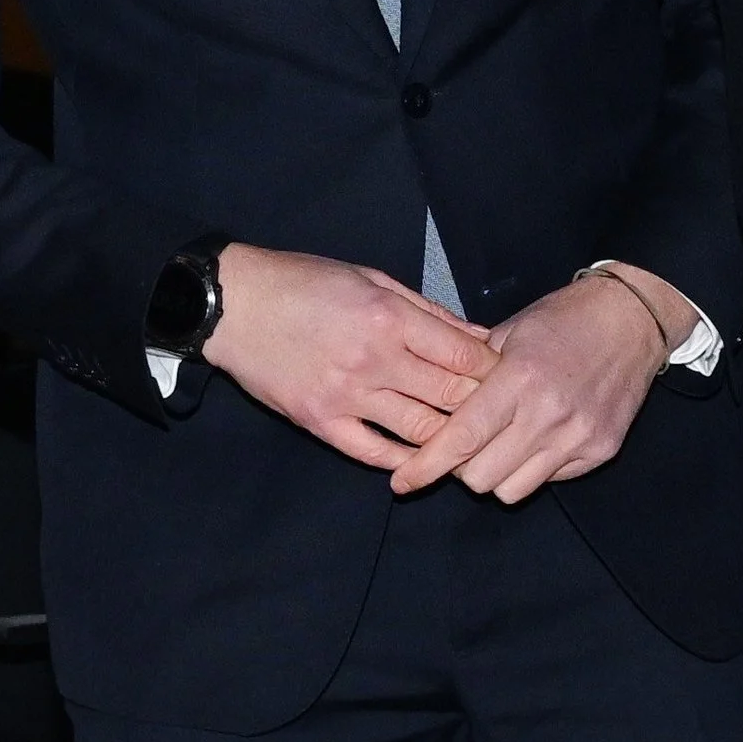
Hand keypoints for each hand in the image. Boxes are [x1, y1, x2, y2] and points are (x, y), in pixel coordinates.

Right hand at [202, 242, 498, 466]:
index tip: (509, 380)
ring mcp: (346, 396)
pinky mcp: (319, 421)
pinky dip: (402, 461)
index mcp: (390, 319)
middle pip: (451, 397)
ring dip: (450, 440)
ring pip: (420, 431)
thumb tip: (480, 338)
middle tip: (501, 416)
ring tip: (469, 442)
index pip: (464, 358)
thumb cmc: (304, 283)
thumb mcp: (371, 279)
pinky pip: (372, 452)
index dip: (494, 373)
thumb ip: (428, 312)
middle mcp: (373, 360)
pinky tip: (420, 462)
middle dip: (482, 408)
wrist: (233, 304)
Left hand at [387, 265, 692, 501]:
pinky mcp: (601, 450)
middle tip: (465, 448)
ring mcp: (579, 437)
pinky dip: (534, 468)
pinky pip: (550, 481)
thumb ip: (471, 375)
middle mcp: (549, 414)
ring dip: (497, 474)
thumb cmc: (564, 319)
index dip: (426, 466)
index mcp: (519, 379)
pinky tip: (539, 439)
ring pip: (513, 490)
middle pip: (481, 477)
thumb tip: (431, 412)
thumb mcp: (510, 333)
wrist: (632, 318)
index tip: (403, 481)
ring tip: (502, 446)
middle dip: (462, 469)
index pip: (461, 439)